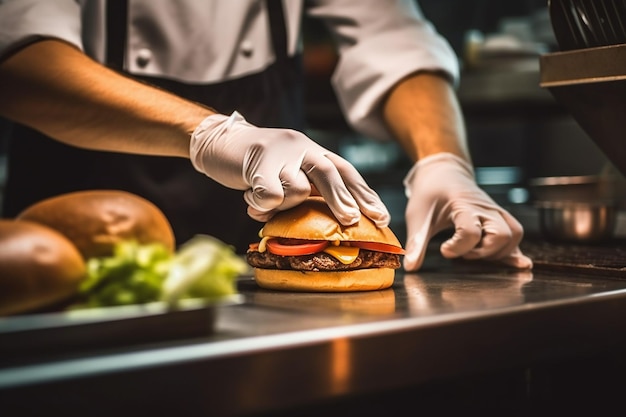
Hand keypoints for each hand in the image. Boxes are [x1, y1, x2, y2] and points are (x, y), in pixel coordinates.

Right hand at [189, 111, 389, 225]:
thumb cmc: (262, 165)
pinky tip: (252, 203)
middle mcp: (302, 147)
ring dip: (286, 205)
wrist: (221, 141)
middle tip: (351, 221)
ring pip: (297, 189)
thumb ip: (312, 190)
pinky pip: (270, 195)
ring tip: (269, 206)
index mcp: (314, 151)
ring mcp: (279, 153)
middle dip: (342, 200)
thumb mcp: (292, 171)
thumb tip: (340, 222)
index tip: (381, 218)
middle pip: (329, 173)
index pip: (346, 171)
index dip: (365, 195)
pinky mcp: (256, 161)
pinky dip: (263, 206)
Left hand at [402, 152, 532, 270]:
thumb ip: (416, 243)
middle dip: (484, 252)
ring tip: (475, 253)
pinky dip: (512, 251)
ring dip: (499, 252)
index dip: (458, 247)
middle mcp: (485, 208)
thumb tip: (410, 267)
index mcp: (463, 205)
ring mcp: (495, 212)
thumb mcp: (418, 216)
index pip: (471, 231)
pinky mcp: (499, 218)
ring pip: (514, 235)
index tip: (444, 251)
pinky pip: (515, 235)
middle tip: (464, 253)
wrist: (443, 173)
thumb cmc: (430, 193)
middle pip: (502, 235)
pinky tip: (513, 264)